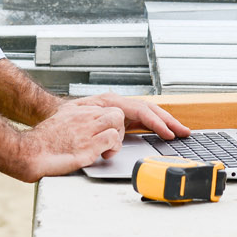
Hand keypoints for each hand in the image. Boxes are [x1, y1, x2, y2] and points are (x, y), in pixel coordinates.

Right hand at [18, 102, 125, 180]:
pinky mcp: (88, 146)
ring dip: (118, 137)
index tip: (108, 130)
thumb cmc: (42, 142)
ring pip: (117, 121)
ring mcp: (86, 130)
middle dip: (118, 127)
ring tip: (108, 148)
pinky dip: (113, 148)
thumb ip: (75, 120)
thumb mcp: (60, 121)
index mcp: (77, 110)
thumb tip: (83, 126)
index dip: (111, 121)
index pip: (106, 107)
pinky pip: (112, 138)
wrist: (29, 152)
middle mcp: (84, 117)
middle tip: (110, 141)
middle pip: (116, 112)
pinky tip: (104, 155)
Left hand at [70, 93, 191, 142]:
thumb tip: (116, 135)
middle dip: (168, 121)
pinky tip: (164, 132)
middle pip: (149, 110)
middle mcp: (117, 104)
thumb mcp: (78, 121)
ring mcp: (119, 110)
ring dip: (165, 122)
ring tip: (180, 132)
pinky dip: (155, 125)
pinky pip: (141, 120)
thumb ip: (98, 127)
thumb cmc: (62, 121)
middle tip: (184, 132)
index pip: (141, 111)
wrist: (52, 120)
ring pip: (148, 113)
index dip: (156, 123)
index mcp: (110, 102)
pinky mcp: (119, 118)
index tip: (168, 134)